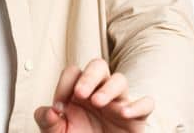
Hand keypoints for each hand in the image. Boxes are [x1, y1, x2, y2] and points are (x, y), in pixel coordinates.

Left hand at [33, 58, 153, 132]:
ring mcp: (119, 102)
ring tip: (98, 102)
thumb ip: (47, 120)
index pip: (73, 72)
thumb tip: (49, 111)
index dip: (63, 85)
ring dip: (109, 88)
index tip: (58, 107)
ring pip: (120, 80)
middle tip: (80, 93)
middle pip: (99, 66)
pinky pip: (146, 103)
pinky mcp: (136, 117)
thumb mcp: (57, 132)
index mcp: (79, 92)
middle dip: (89, 76)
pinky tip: (124, 113)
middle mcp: (99, 92)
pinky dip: (137, 106)